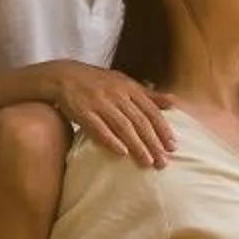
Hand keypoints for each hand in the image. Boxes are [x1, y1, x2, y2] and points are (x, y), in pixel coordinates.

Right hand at [46, 61, 174, 166]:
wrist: (64, 76)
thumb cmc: (99, 82)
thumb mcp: (125, 83)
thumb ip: (149, 95)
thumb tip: (174, 103)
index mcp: (129, 88)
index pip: (151, 111)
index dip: (163, 129)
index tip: (173, 147)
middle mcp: (117, 94)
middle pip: (139, 121)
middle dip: (153, 143)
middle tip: (163, 162)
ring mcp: (99, 102)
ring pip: (122, 126)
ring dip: (136, 145)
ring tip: (147, 162)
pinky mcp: (82, 111)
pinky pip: (98, 127)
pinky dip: (110, 140)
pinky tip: (121, 153)